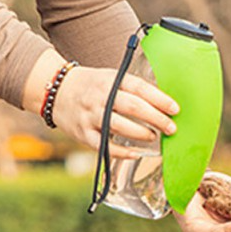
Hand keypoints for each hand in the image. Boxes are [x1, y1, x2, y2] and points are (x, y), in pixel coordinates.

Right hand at [23, 49, 178, 158]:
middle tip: (171, 128)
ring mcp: (91, 116)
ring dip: (141, 134)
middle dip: (156, 119)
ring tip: (154, 136)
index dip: (159, 99)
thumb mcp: (110, 78)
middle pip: (133, 108)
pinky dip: (122, 152)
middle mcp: (101, 98)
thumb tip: (163, 102)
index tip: (175, 109)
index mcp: (110, 81)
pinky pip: (106, 146)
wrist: (55, 91)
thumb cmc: (91, 87)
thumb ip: (132, 89)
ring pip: (120, 127)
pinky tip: (136, 153)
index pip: (139, 88)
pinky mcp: (84, 134)